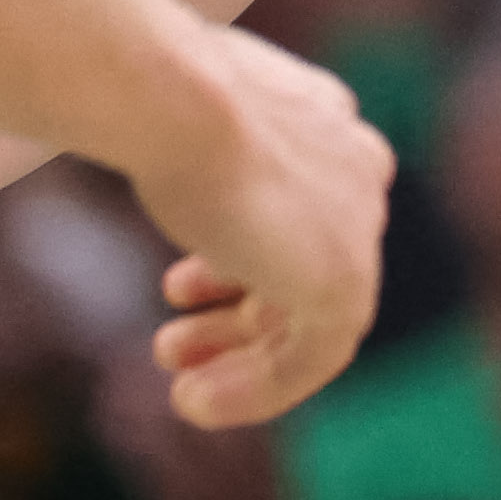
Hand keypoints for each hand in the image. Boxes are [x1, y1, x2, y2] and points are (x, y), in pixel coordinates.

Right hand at [131, 23, 389, 430]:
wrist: (174, 101)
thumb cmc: (153, 94)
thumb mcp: (179, 107)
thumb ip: (195, 134)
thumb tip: (142, 115)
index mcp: (326, 121)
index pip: (296, 208)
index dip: (234, 259)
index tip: (177, 289)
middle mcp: (355, 169)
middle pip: (300, 265)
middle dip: (236, 315)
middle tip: (172, 347)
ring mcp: (358, 229)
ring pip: (310, 319)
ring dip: (242, 361)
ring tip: (181, 391)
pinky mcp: (345, 286)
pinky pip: (310, 360)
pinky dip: (255, 389)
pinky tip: (193, 405)